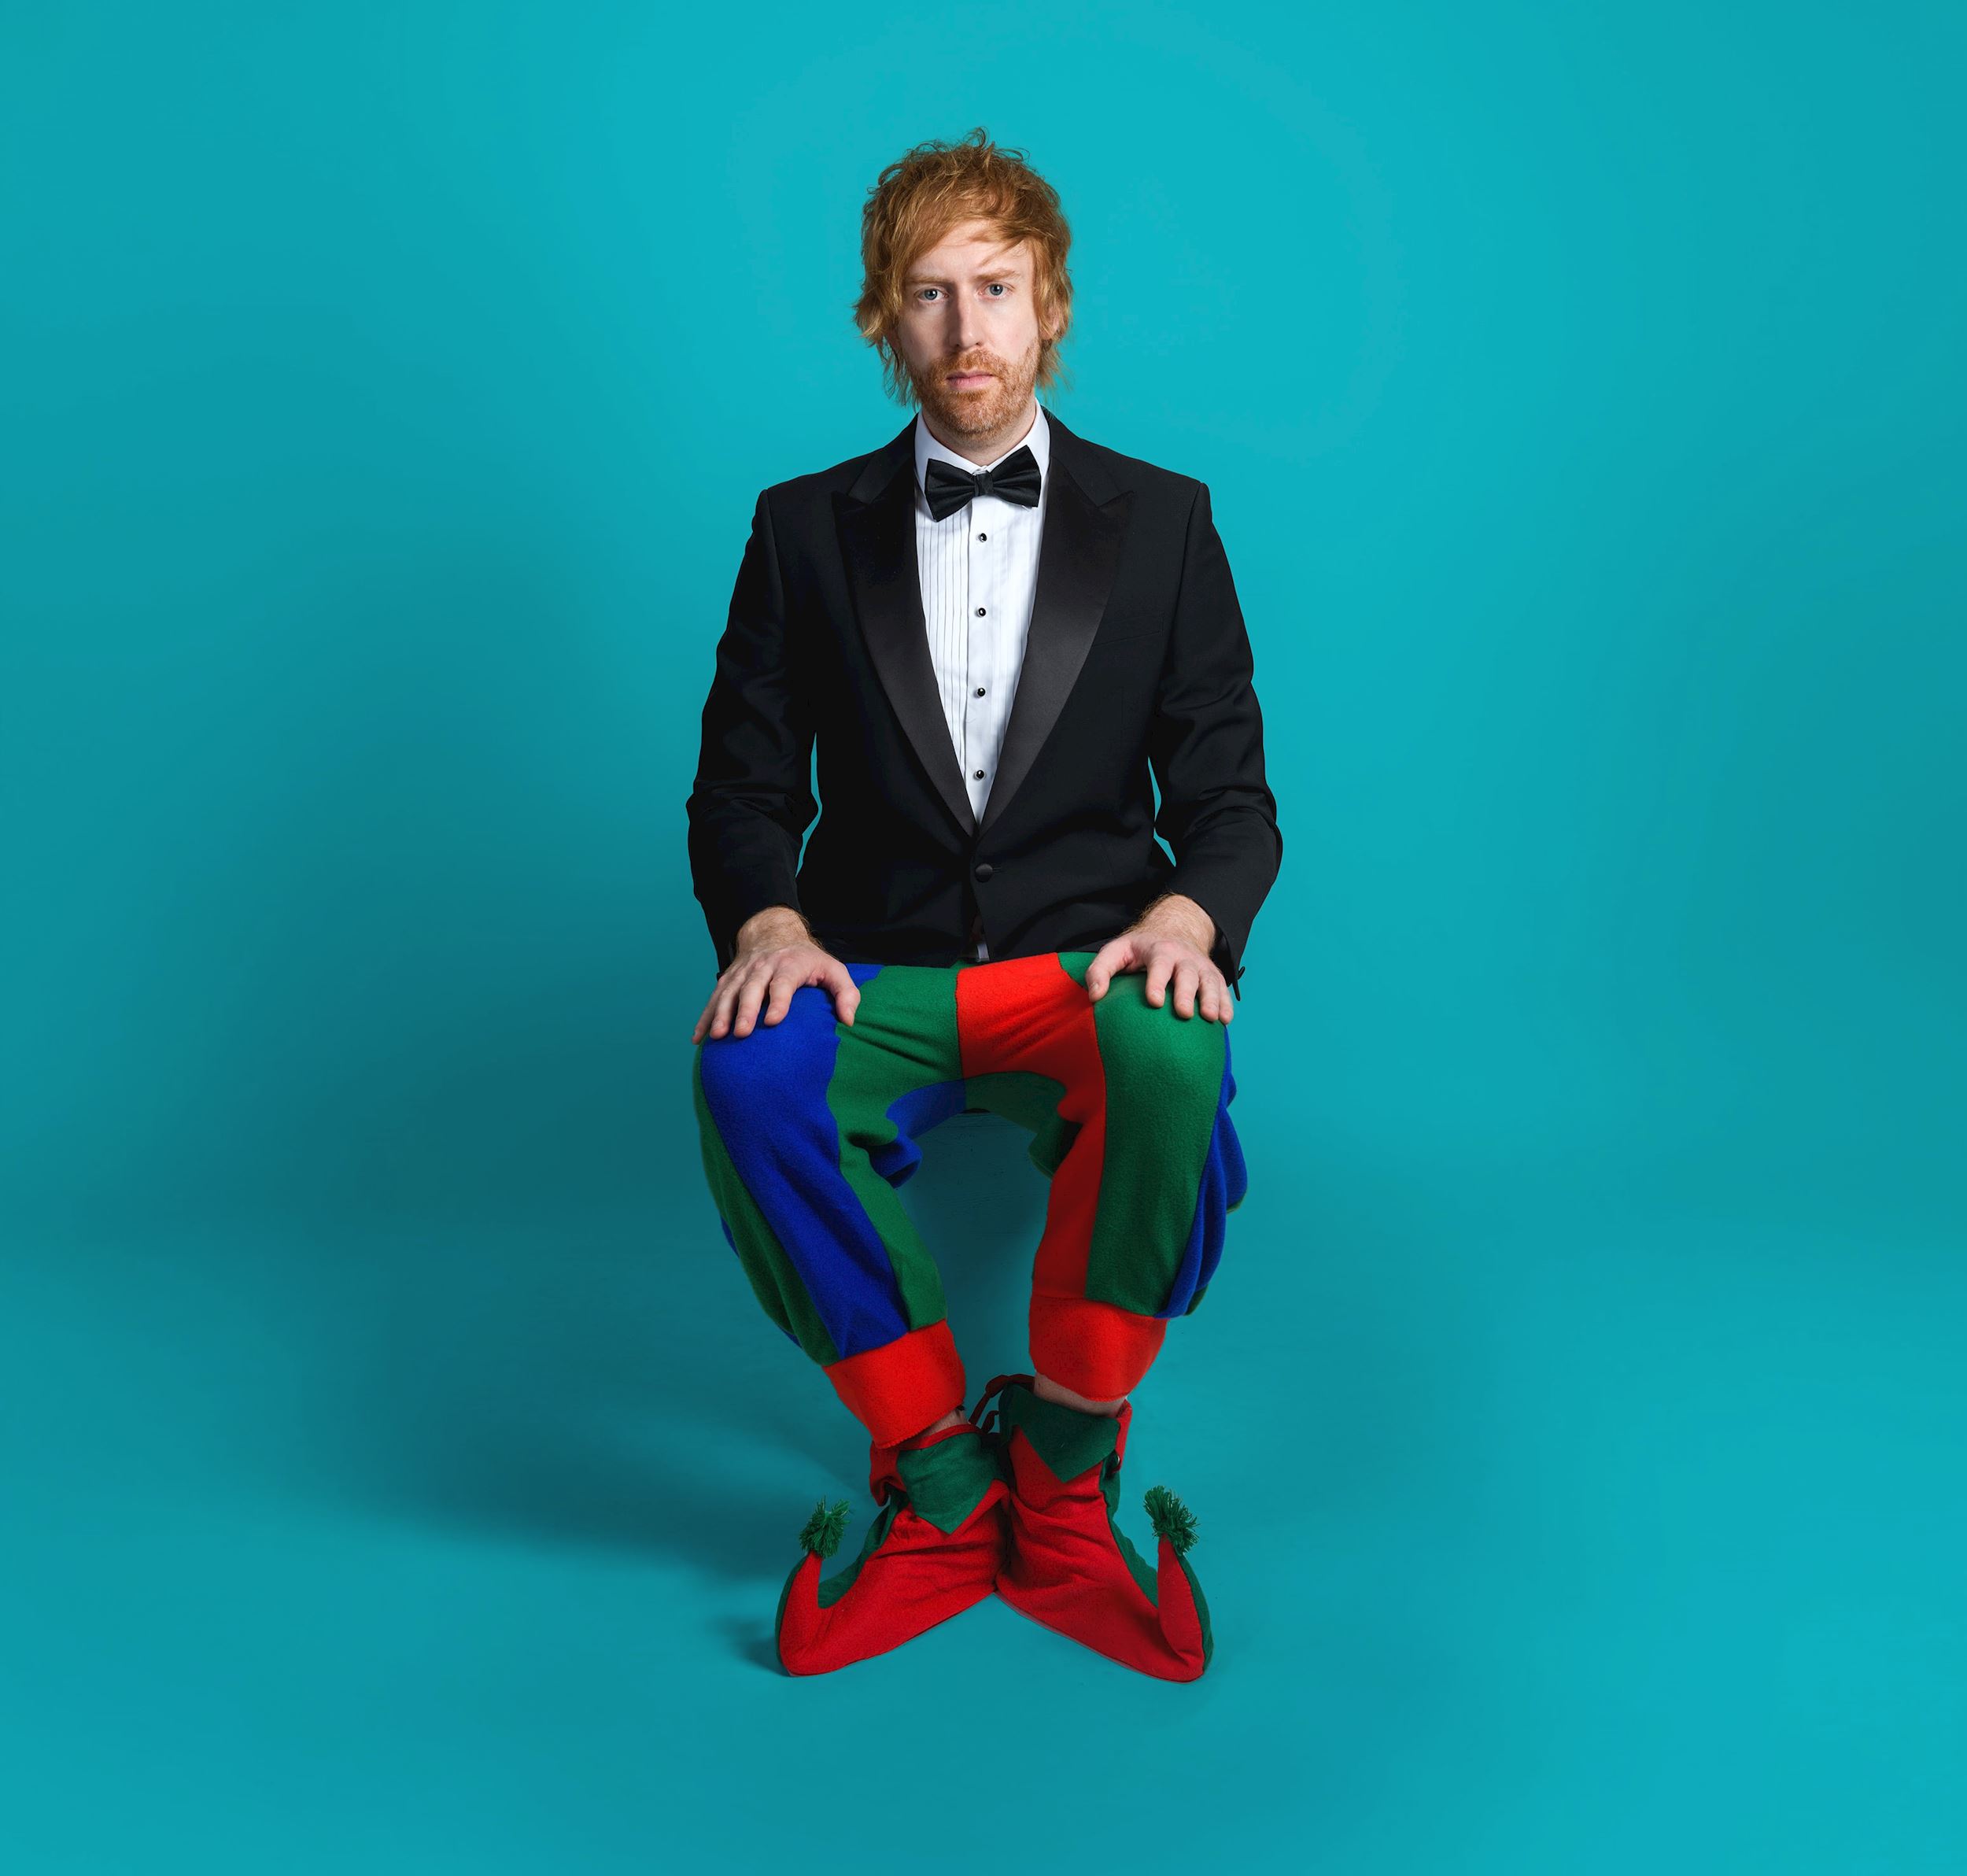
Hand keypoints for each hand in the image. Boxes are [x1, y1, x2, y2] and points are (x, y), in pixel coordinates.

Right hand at [692, 907, 860, 1041]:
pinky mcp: (728, 980)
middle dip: (745, 1010)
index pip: (782, 983)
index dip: (777, 1001)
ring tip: (718, 1036)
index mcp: (790, 965)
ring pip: (729, 992)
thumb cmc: (808, 961)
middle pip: (752, 988)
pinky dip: (705, 1017)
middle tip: (741, 1033)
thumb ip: (846, 993)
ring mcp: (742, 973)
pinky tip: (698, 1038)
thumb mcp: (833, 969)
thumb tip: (848, 1020)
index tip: (773, 1021)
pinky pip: (714, 998)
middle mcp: (763, 967)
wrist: (774, 934)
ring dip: (721, 1014)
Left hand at [1085, 894, 1231, 1022]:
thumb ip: (1100, 970)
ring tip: (1212, 1018)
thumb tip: (1095, 996)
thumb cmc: (1140, 949)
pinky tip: (1225, 1020)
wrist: (1174, 929)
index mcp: (1159, 950)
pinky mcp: (1212, 975)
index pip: (1159, 965)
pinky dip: (1226, 1003)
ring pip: (1210, 981)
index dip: (1157, 982)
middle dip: (1187, 993)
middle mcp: (1183, 957)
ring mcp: (1200, 966)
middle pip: (1188, 974)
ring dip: (1213, 999)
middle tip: (1184, 1014)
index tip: (1154, 1001)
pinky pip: (1222, 988)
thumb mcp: (1116, 951)